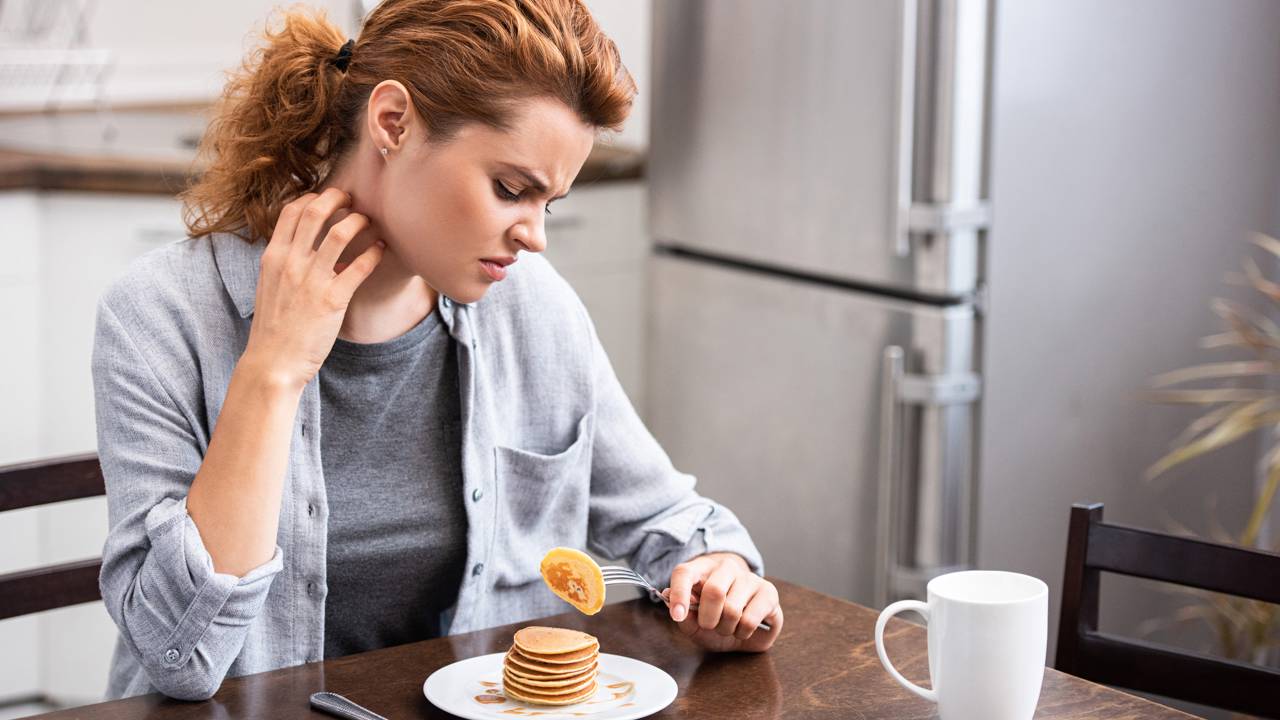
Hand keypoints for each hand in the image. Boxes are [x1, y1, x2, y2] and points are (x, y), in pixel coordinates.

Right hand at [242, 188, 384, 389]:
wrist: (273, 363)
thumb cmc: (274, 328)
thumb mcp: (271, 288)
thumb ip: (289, 266)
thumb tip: (322, 255)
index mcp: (273, 258)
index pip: (290, 211)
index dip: (312, 197)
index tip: (328, 198)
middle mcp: (290, 263)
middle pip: (314, 212)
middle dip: (337, 198)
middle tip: (353, 198)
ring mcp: (311, 280)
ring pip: (339, 233)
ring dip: (359, 221)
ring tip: (369, 221)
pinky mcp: (333, 300)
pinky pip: (359, 267)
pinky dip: (374, 253)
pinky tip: (381, 250)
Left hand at [664, 552, 782, 651]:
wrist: (744, 623)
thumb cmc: (714, 619)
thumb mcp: (693, 622)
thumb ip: (683, 615)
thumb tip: (672, 601)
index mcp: (702, 569)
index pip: (685, 573)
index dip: (679, 593)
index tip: (677, 615)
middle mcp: (727, 568)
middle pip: (714, 590)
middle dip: (708, 619)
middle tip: (709, 626)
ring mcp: (750, 578)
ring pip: (732, 609)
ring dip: (726, 629)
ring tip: (728, 627)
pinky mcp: (769, 592)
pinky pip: (749, 619)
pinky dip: (742, 633)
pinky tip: (743, 628)